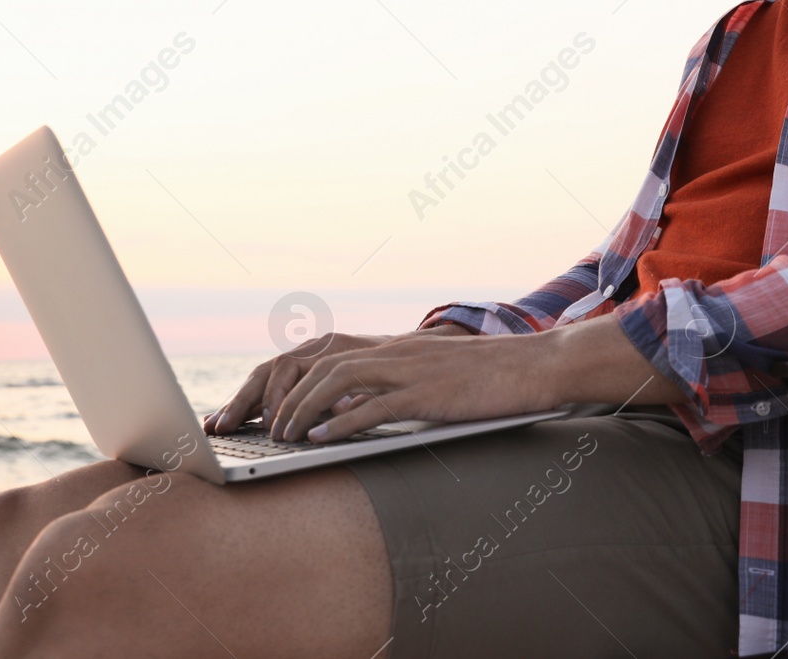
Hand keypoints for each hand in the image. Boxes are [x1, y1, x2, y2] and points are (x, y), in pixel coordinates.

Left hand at [202, 324, 473, 435]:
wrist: (534, 366)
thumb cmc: (486, 379)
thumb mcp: (429, 377)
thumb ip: (389, 387)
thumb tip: (347, 412)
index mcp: (389, 348)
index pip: (318, 355)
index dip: (280, 381)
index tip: (253, 412)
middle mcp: (391, 351)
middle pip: (315, 363)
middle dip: (277, 394)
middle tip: (253, 426)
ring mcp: (408, 369)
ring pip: (337, 378)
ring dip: (301, 407)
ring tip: (281, 434)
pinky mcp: (428, 393)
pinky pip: (374, 404)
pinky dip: (342, 421)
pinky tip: (320, 440)